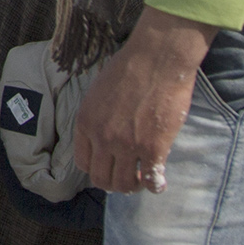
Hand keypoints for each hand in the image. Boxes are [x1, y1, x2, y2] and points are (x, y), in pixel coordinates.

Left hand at [74, 7, 214, 194]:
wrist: (157, 57)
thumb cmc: (130, 67)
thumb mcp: (98, 92)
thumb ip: (97, 117)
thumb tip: (103, 135)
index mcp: (86, 122)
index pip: (83, 162)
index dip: (97, 168)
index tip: (109, 166)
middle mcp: (103, 138)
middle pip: (102, 179)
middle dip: (114, 183)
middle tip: (127, 177)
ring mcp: (128, 145)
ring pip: (125, 184)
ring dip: (133, 187)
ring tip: (142, 180)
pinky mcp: (154, 148)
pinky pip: (152, 180)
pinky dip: (156, 186)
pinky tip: (160, 182)